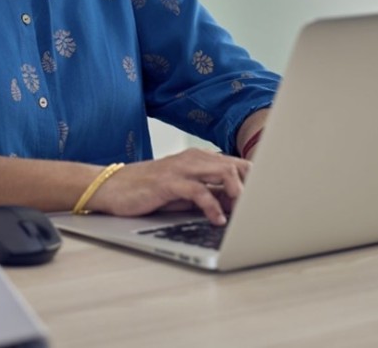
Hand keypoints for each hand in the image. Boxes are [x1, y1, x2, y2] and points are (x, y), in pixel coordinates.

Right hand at [87, 148, 249, 225]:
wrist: (112, 187)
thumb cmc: (148, 190)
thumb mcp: (183, 192)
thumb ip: (208, 193)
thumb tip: (235, 205)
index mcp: (199, 158)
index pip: (236, 163)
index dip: (255, 180)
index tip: (265, 199)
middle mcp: (192, 158)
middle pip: (235, 165)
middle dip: (252, 186)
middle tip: (260, 207)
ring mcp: (181, 168)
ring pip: (222, 172)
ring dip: (238, 193)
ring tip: (245, 213)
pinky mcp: (168, 182)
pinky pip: (198, 191)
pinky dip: (212, 205)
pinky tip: (218, 219)